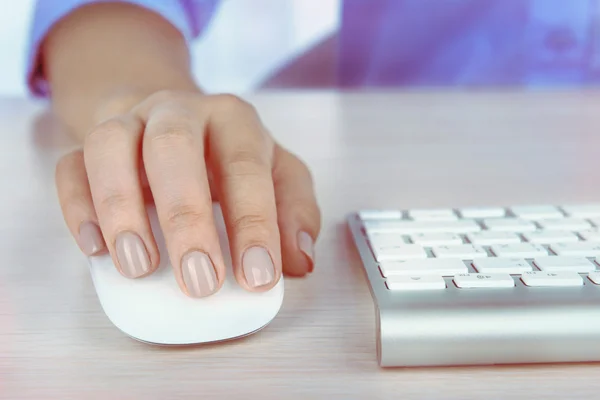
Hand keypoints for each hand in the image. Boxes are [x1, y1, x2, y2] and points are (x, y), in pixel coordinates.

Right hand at [55, 90, 320, 296]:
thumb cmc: (230, 157)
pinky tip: (95, 249)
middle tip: (199, 281)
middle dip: (187, 218)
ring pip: (111, 147)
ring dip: (122, 209)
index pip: (245, 167)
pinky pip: (70, 166)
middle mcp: (179, 112)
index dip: (254, 224)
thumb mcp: (277, 175)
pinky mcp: (88, 144)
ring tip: (139, 267)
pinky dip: (79, 207)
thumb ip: (294, 213)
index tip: (257, 276)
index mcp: (233, 120)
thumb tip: (299, 261)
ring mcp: (129, 123)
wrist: (174, 118)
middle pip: (174, 149)